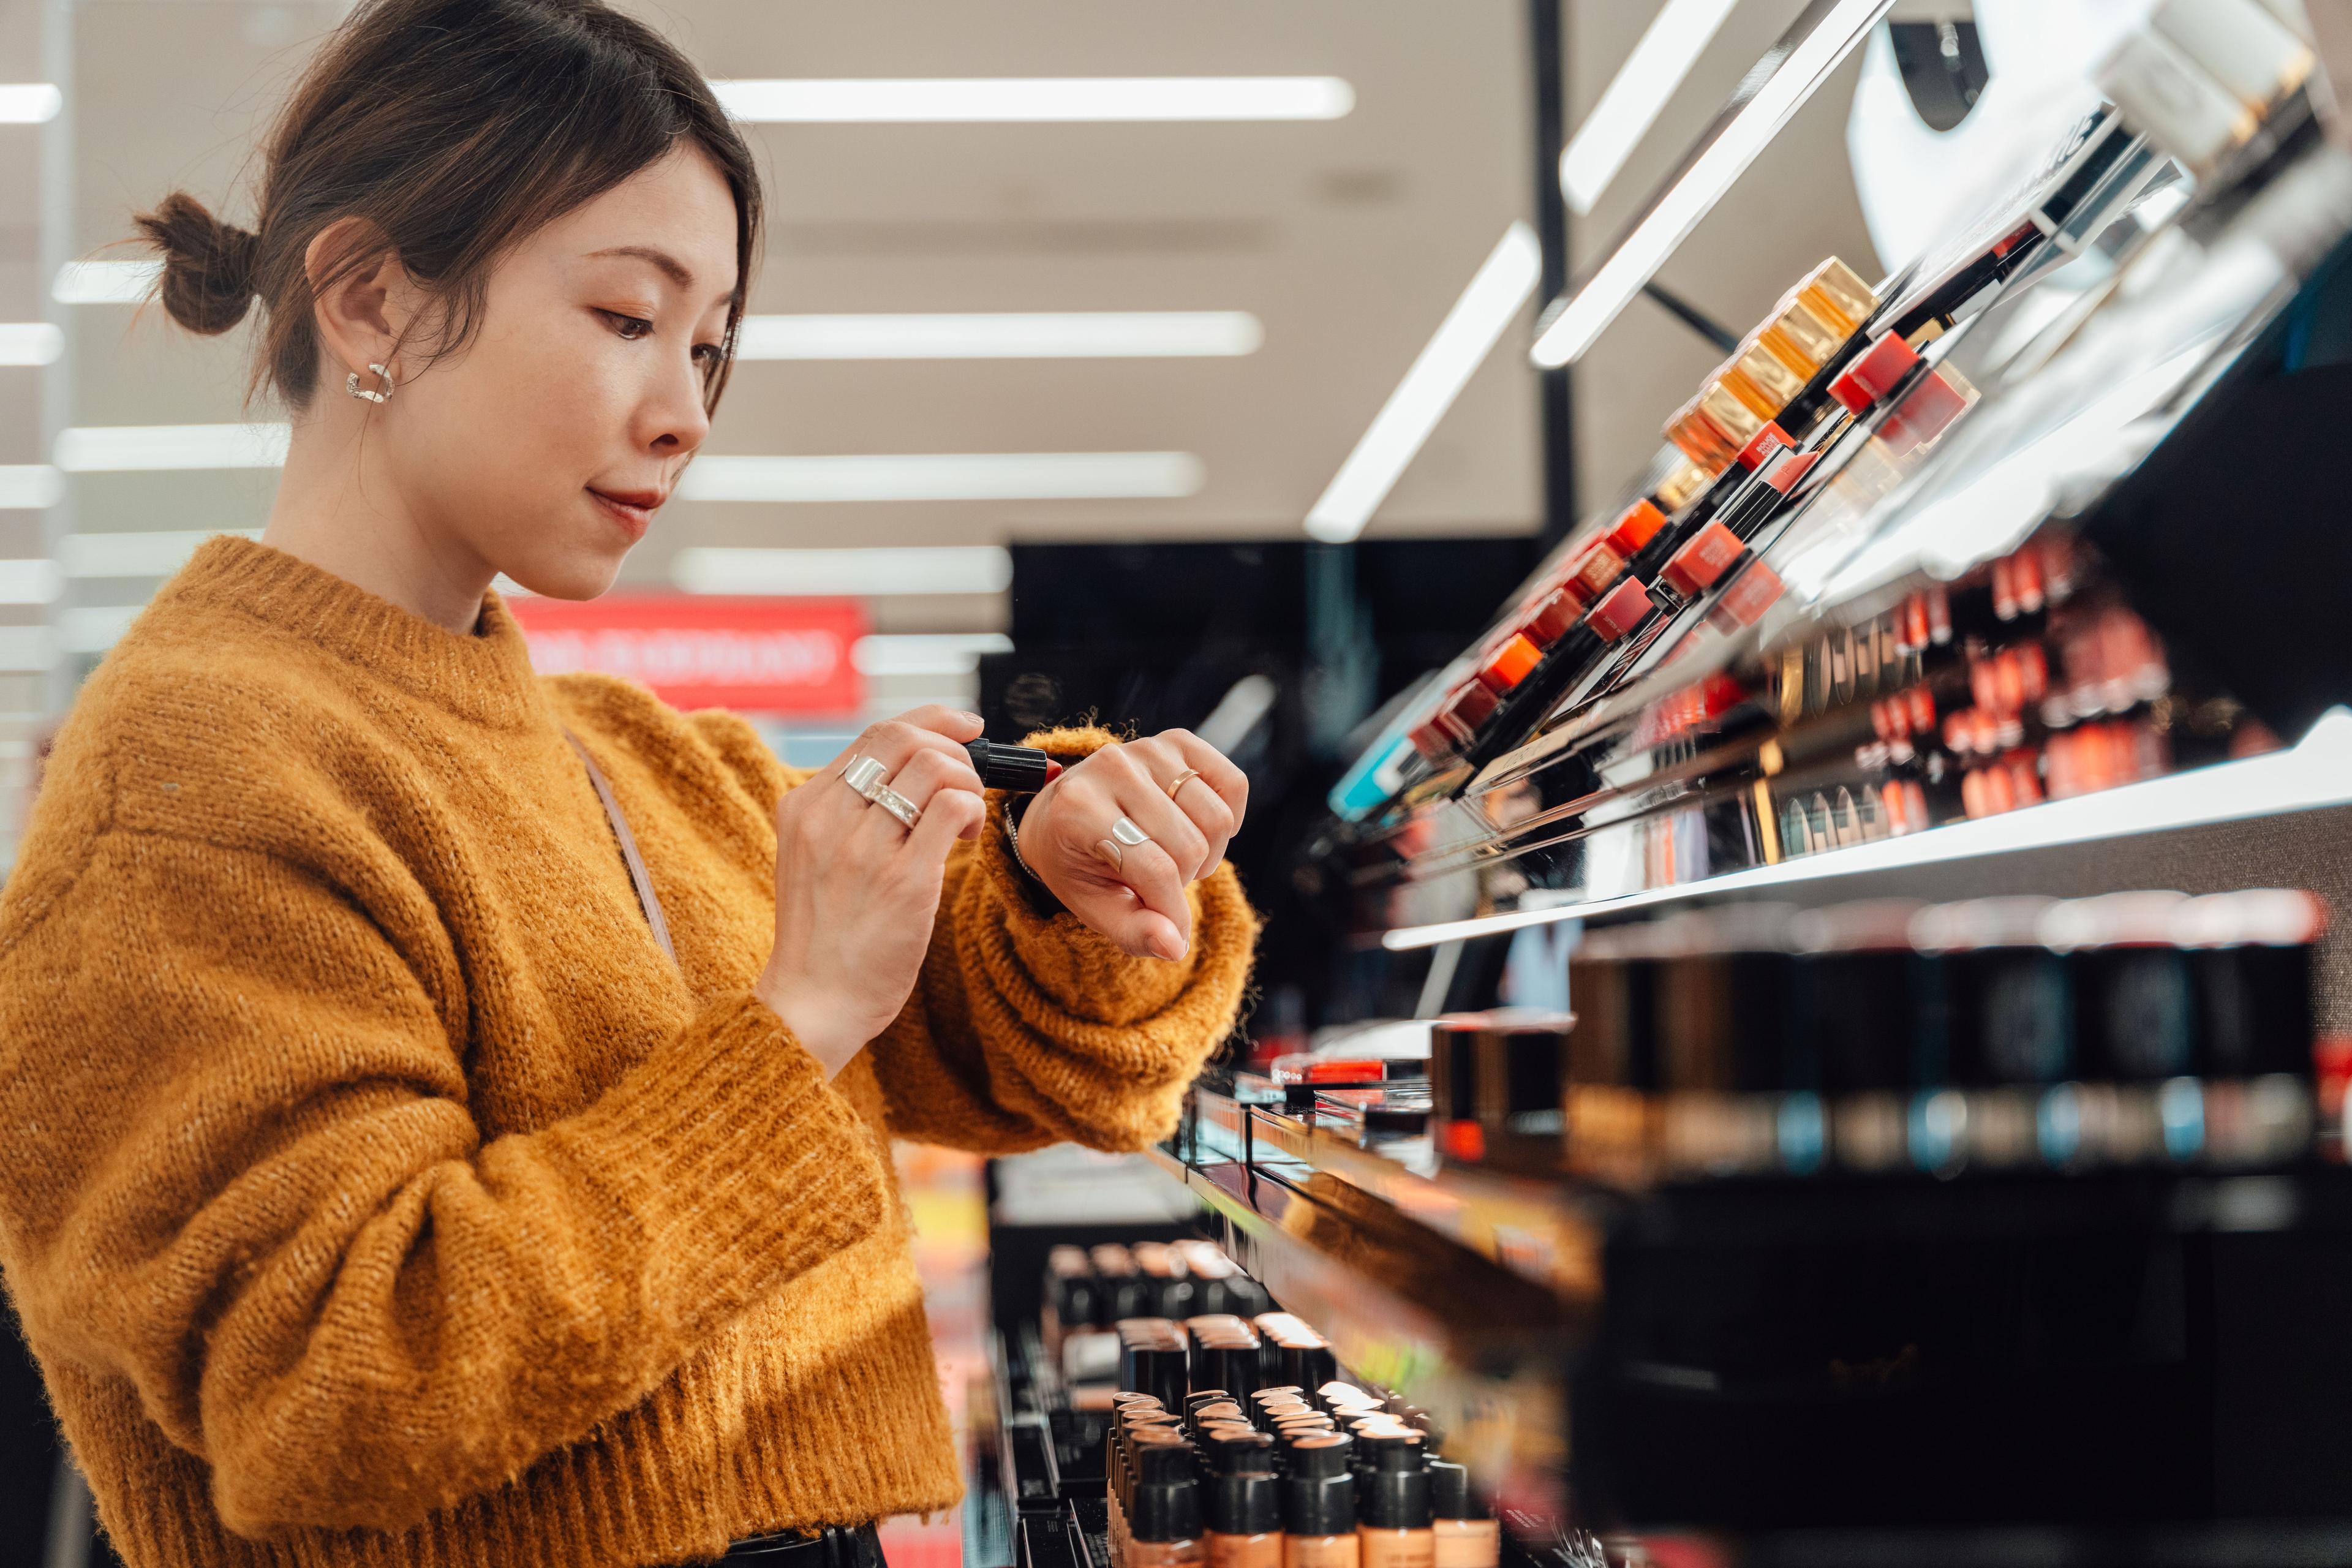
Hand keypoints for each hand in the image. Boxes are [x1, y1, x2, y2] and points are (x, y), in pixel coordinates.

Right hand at [757, 706, 987, 1076]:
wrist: (812, 1002)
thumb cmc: (824, 937)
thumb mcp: (813, 858)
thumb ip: (848, 814)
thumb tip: (915, 772)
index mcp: (804, 806)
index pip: (876, 734)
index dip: (930, 721)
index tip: (964, 727)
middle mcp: (829, 818)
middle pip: (906, 740)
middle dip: (954, 747)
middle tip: (970, 777)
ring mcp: (865, 848)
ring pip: (935, 768)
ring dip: (967, 781)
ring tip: (965, 817)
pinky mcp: (904, 880)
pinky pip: (953, 808)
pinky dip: (971, 809)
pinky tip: (966, 835)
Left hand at [1016, 730, 1247, 960]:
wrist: (1063, 813)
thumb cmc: (1080, 864)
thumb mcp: (1094, 907)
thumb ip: (1134, 931)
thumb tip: (1176, 946)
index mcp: (1078, 809)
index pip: (1154, 869)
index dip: (1172, 912)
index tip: (1172, 932)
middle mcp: (1111, 767)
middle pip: (1191, 846)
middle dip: (1185, 880)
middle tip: (1161, 882)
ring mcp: (1146, 748)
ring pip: (1216, 818)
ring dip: (1207, 853)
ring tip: (1176, 857)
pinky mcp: (1176, 740)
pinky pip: (1233, 783)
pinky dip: (1229, 816)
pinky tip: (1197, 829)